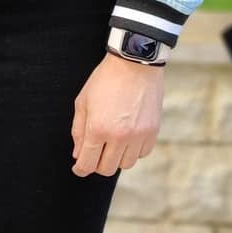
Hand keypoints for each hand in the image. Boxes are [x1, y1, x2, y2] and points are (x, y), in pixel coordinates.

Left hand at [71, 55, 164, 176]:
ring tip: (112, 142)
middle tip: (95, 153)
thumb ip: (79, 131)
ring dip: (116, 158)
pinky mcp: (153, 132)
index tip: (79, 168)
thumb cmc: (105, 80)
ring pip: (126, 164)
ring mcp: (138, 135)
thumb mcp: (83, 102)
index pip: (87, 163)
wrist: (135, 63)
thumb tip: (78, 155)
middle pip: (107, 168)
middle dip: (97, 164)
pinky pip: (142, 154)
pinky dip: (133, 151)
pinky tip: (128, 137)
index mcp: (98, 129)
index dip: (80, 169)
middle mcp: (119, 136)